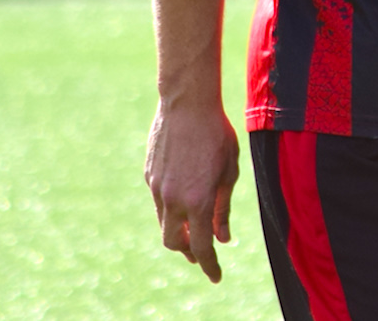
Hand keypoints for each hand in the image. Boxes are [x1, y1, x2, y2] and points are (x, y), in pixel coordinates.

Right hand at [145, 97, 238, 282]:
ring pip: (163, 222)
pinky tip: (182, 195)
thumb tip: (222, 237)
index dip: (209, 265)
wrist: (187, 103)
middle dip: (188, 252)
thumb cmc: (216, 134)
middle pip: (174, 242)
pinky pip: (158, 200)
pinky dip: (170, 207)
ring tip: (191, 226)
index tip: (216, 275)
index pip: (201, 247)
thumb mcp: (229, 171)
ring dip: (177, 230)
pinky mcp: (148, 174)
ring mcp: (157, 187)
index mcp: (197, 201)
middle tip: (201, 252)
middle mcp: (173, 199)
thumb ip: (223, 208)